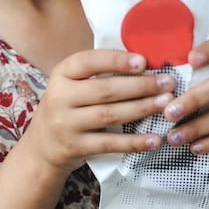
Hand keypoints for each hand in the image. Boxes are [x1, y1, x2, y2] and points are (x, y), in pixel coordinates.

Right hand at [24, 49, 175, 174]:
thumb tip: (142, 62)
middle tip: (167, 83)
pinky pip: (110, 144)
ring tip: (166, 104)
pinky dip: (134, 142)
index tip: (143, 61)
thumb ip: (97, 72)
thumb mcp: (71, 83)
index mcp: (62, 73)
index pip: (89, 61)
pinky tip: (154, 139)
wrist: (42, 146)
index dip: (117, 60)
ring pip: (110, 115)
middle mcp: (60, 97)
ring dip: (141, 108)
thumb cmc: (67, 105)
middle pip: (105, 89)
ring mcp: (66, 124)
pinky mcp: (75, 147)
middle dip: (140, 85)